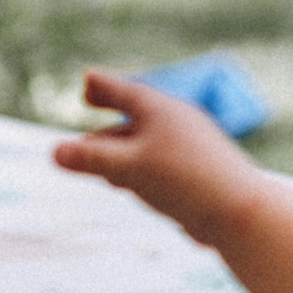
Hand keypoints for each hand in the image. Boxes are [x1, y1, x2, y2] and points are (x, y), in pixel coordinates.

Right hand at [54, 71, 264, 241]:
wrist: (239, 212)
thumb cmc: (182, 181)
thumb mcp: (126, 168)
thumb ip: (90, 159)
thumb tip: (54, 153)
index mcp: (158, 108)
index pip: (121, 90)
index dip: (100, 86)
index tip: (86, 81)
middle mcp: (175, 121)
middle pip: (132, 116)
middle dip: (107, 117)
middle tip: (91, 104)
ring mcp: (188, 146)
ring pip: (145, 142)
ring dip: (120, 148)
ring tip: (98, 158)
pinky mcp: (197, 172)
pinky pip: (159, 162)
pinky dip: (137, 166)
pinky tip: (130, 184)